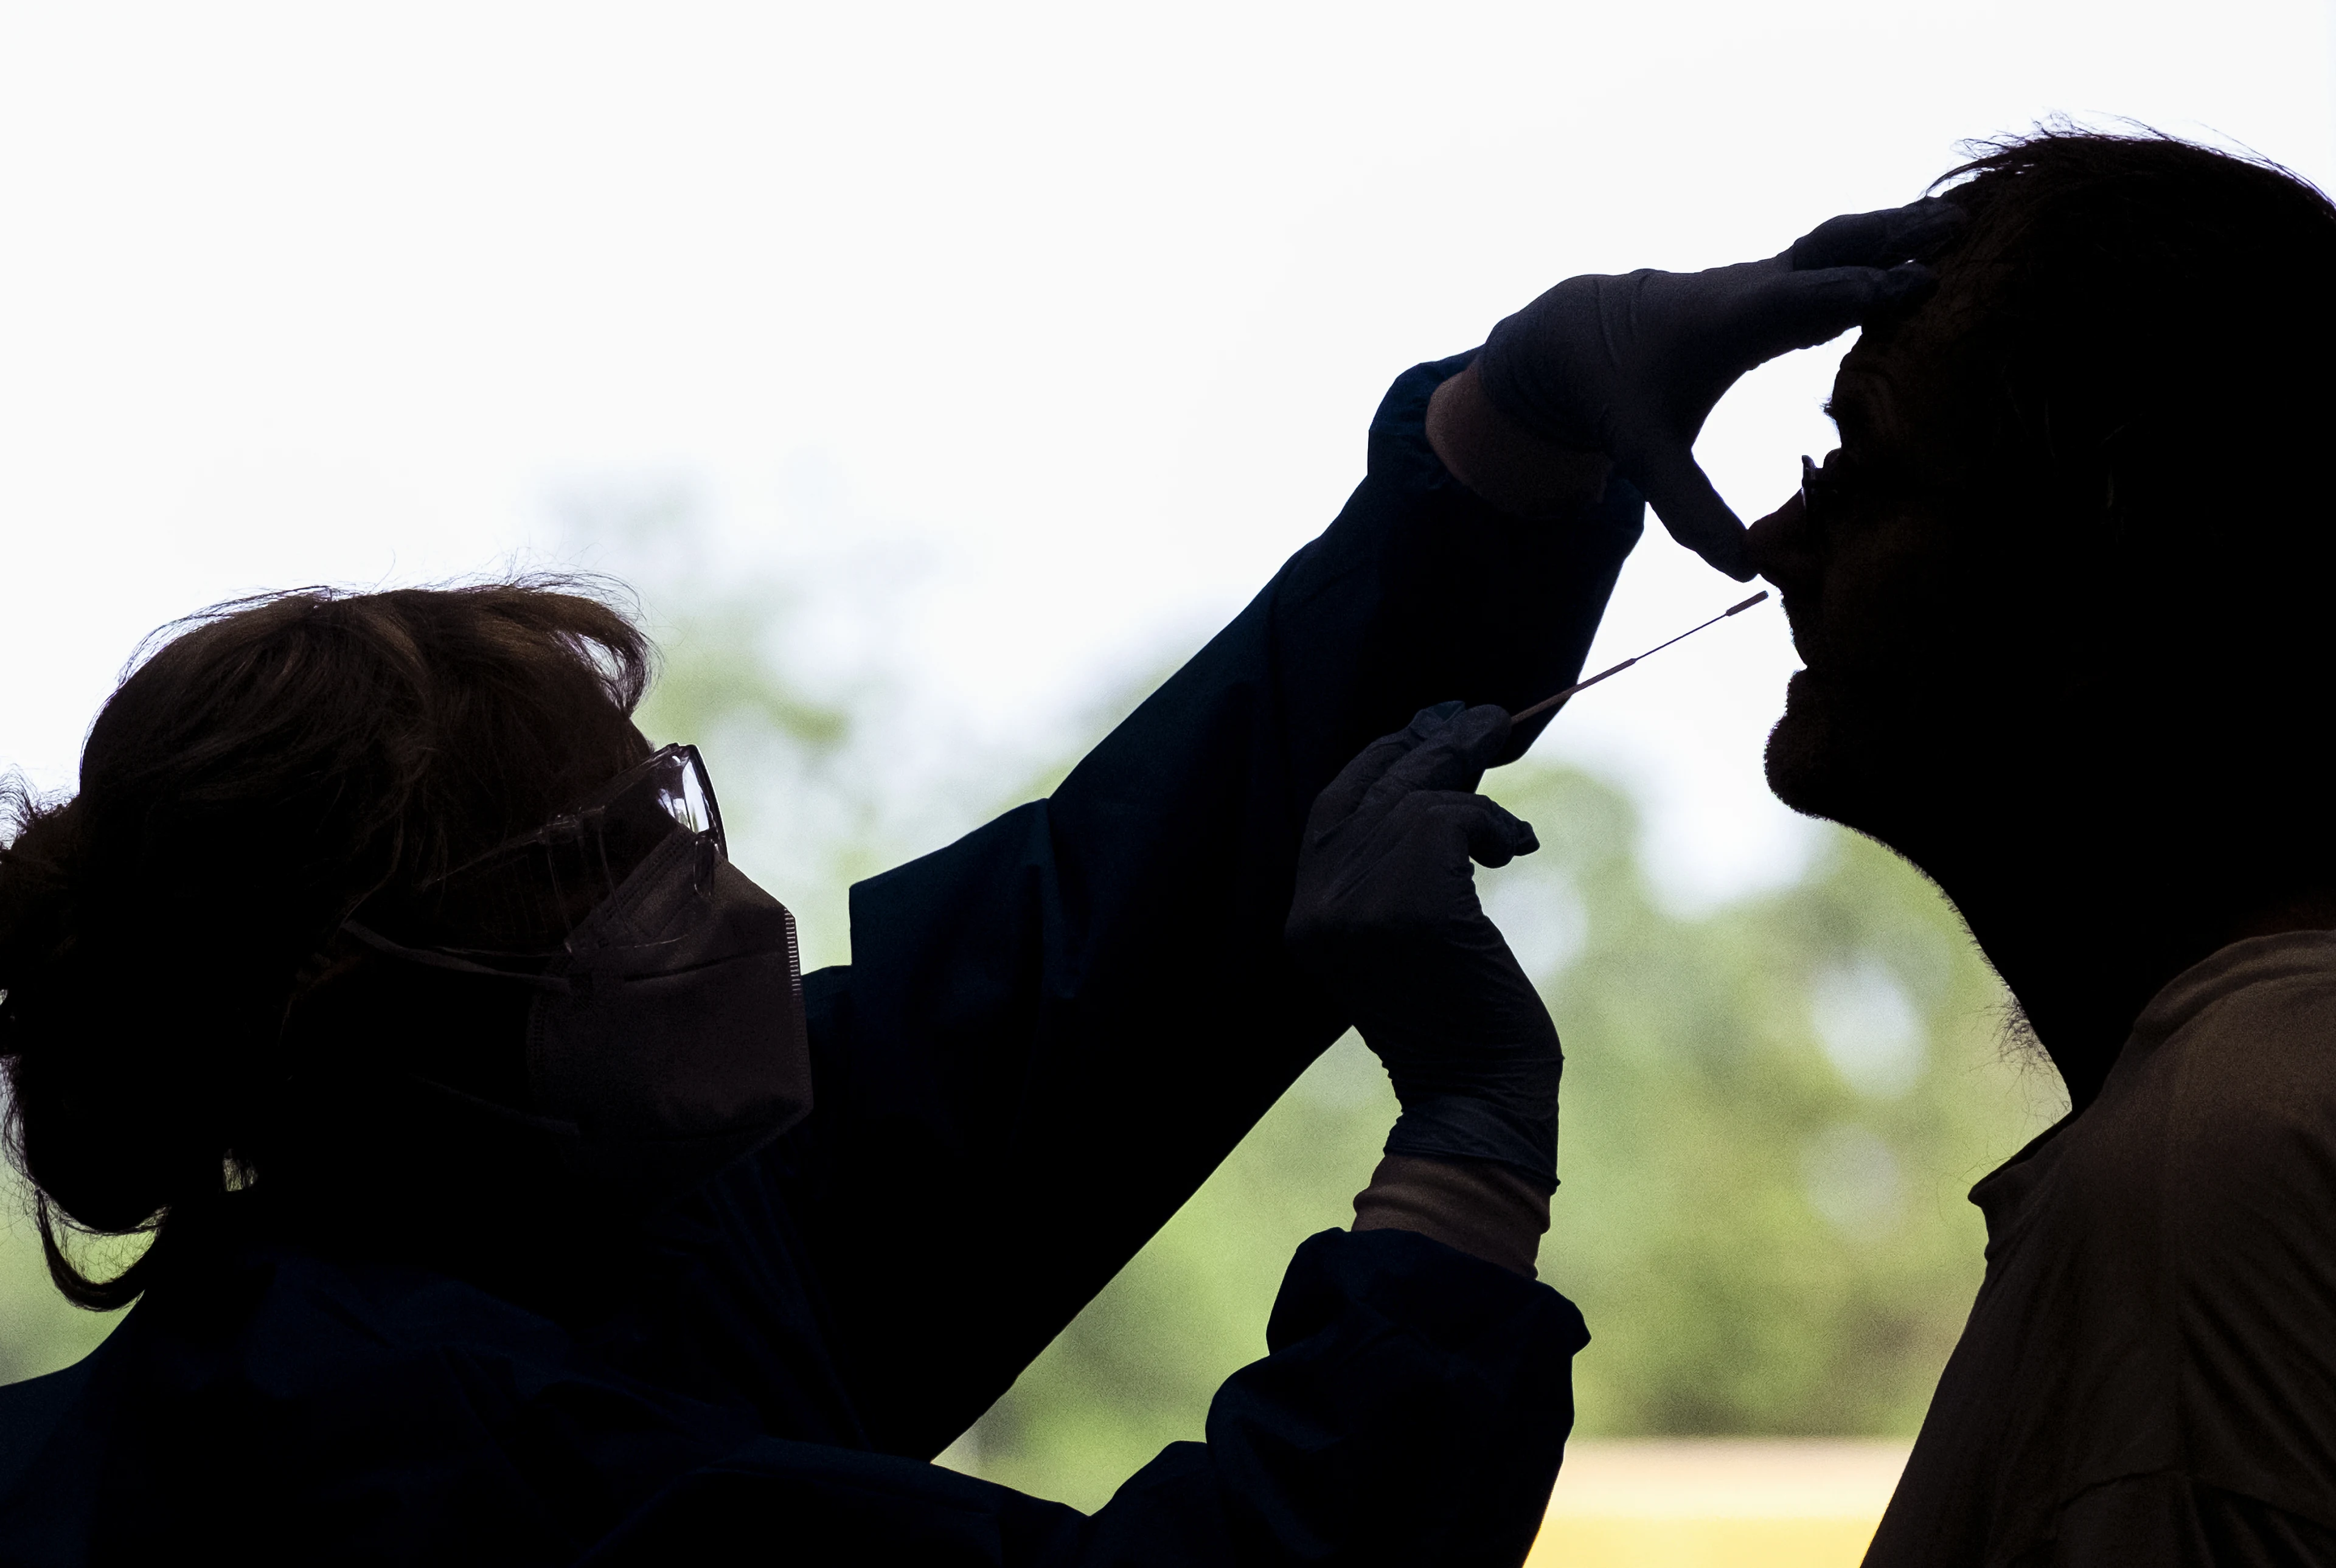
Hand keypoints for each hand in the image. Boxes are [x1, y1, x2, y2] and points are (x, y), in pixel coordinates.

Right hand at [1285, 701, 1561, 1186]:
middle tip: (1484, 717)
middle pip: (1370, 791)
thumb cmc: (1458, 1025)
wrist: (1477, 1099)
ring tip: (1508, 799)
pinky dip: (1491, 822)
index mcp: (1306, 919)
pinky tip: (1513, 849)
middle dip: (1430, 746)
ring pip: (1414, 798)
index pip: (1329, 808)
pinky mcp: (1413, 907)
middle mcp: (1319, 907)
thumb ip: (1392, 874)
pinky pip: (1450, 819)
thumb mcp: (1402, 941)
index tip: (1424, 731)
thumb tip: (1431, 783)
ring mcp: (1360, 907)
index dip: (1378, 761)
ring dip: (1471, 784)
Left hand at [1475, 197, 1964, 578]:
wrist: (1579, 335)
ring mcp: (1767, 278)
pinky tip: (1936, 236)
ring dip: (1900, 227)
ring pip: (1840, 240)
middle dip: (1892, 239)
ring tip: (1975, 215)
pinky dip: (1885, 240)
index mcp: (1727, 325)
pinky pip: (1838, 252)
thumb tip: (1744, 570)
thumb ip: (1690, 511)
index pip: (1800, 302)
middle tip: (1962, 231)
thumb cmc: (1617, 395)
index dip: (1857, 292)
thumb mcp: (1644, 457)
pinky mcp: (1776, 280)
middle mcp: (1753, 289)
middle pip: (1830, 250)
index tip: (1917, 287)